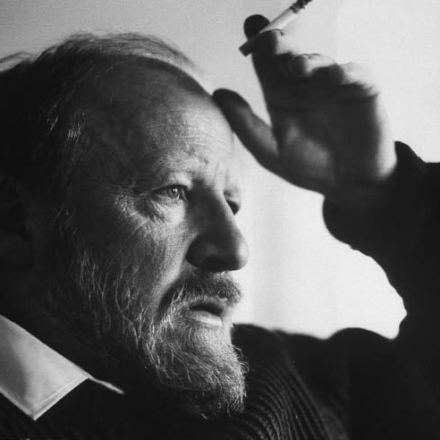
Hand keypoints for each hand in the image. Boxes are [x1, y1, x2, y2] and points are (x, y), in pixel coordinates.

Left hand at [214, 15, 396, 201]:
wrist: (349, 184)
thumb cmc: (309, 168)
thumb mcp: (271, 152)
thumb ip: (245, 125)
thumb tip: (218, 94)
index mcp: (282, 95)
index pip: (268, 66)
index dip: (259, 47)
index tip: (250, 28)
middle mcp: (306, 85)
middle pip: (290, 57)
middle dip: (280, 45)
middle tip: (268, 38)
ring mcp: (334, 85)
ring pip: (320, 63)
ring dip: (308, 61)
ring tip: (296, 67)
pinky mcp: (362, 90)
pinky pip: (355, 76)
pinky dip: (345, 73)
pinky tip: (334, 76)